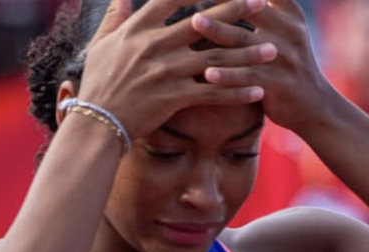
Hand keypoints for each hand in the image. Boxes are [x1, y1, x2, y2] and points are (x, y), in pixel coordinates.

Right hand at [74, 0, 279, 139]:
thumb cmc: (98, 84)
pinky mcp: (173, 99)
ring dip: (246, 55)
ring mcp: (166, 72)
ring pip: (215, 59)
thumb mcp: (102, 46)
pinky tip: (257, 90)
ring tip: (272, 50)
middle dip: (237, 9)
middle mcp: (155, 45)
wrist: (96, 123)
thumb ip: (115, 18)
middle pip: (205, 22)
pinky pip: (212, 94)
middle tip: (263, 2)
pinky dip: (236, 92)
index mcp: (139, 28)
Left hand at [190, 0, 328, 134]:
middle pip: (251, 9)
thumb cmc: (290, 66)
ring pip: (246, 41)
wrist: (314, 106)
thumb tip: (237, 1)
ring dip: (218, 30)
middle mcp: (290, 30)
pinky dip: (228, 76)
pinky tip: (208, 74)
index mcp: (290, 14)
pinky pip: (249, 78)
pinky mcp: (279, 83)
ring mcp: (285, 57)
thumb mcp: (286, 32)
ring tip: (195, 21)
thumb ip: (267, 12)